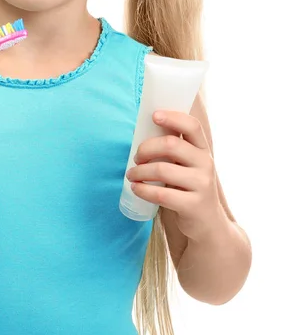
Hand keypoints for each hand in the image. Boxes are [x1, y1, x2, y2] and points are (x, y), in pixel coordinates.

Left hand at [126, 110, 223, 241]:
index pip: (192, 125)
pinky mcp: (194, 205)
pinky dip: (143, 190)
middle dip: (146, 148)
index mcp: (202, 149)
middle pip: (170, 144)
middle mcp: (206, 163)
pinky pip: (161, 194)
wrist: (208, 225)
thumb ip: (173, 149)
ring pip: (162, 169)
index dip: (172, 117)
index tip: (154, 115)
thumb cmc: (188, 188)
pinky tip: (136, 189)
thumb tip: (142, 129)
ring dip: (139, 171)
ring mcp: (202, 185)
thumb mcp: (186, 165)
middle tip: (136, 158)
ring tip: (131, 175)